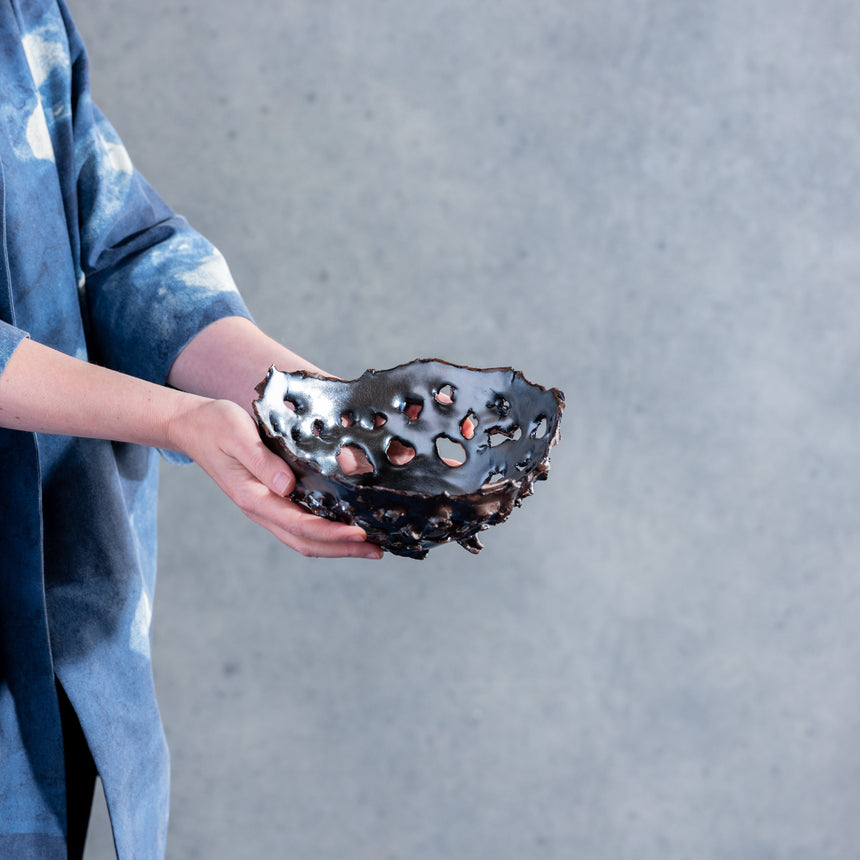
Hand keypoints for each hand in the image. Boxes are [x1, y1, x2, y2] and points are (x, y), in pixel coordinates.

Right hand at [169, 398, 382, 558]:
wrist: (193, 426)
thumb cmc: (216, 425)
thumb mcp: (237, 435)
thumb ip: (262, 460)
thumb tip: (288, 486)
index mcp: (253, 497)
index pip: (299, 524)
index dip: (331, 532)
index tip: (360, 533)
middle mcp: (261, 509)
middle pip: (306, 541)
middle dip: (343, 549)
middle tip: (378, 549)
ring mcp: (266, 508)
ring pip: (304, 539)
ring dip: (337, 545)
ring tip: (369, 546)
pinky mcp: (271, 500)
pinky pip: (300, 525)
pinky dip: (325, 532)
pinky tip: (346, 527)